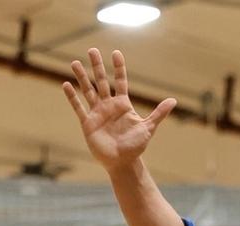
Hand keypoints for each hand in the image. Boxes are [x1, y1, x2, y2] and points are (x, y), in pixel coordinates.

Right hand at [64, 49, 175, 174]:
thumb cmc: (136, 146)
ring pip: (88, 91)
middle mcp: (109, 105)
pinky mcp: (88, 123)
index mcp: (123, 105)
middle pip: (102, 81)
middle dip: (97, 66)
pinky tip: (66, 85)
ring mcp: (97, 113)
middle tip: (92, 50)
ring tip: (75, 63)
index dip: (118, 68)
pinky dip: (72, 97)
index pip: (120, 82)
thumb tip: (173, 100)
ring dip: (82, 77)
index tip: (116, 53)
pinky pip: (79, 108)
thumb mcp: (148, 128)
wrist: (122, 163)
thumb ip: (159, 113)